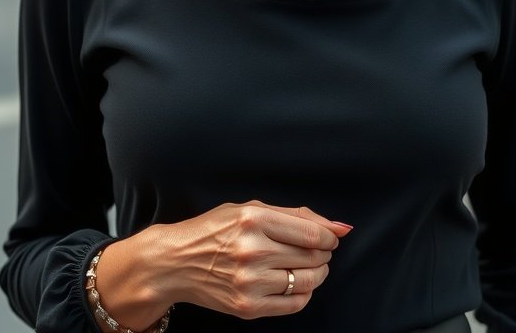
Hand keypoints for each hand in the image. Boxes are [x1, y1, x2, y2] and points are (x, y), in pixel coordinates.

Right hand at [94, 201, 351, 325]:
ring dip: (317, 274)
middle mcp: (252, 250)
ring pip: (307, 281)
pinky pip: (293, 304)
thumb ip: (296, 215)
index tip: (330, 237)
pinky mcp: (247, 307)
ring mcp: (249, 282)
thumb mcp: (249, 209)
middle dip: (323, 253)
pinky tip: (295, 283)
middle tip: (318, 250)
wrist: (174, 263)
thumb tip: (341, 226)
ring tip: (309, 266)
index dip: (329, 236)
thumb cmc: (213, 230)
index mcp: (253, 219)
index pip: (312, 233)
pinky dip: (303, 294)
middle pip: (312, 257)